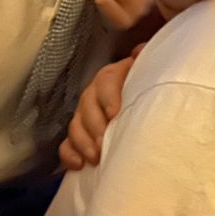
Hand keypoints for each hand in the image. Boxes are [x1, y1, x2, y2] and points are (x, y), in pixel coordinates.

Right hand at [57, 45, 142, 170]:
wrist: (139, 99)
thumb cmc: (146, 85)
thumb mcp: (148, 71)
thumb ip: (145, 61)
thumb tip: (141, 49)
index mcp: (111, 76)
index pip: (106, 82)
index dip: (109, 98)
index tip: (115, 114)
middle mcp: (94, 94)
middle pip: (87, 107)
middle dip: (95, 127)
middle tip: (104, 143)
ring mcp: (83, 115)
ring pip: (75, 126)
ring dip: (83, 143)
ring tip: (96, 158)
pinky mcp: (78, 135)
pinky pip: (66, 144)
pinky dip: (69, 155)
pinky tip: (78, 166)